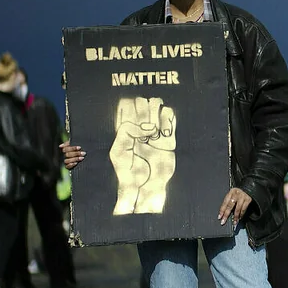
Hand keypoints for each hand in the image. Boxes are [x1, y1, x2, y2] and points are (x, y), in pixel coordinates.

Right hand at [60, 144, 85, 168]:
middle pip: (67, 154)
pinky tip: (76, 163)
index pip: (66, 148)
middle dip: (76, 153)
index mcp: (65, 149)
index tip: (80, 147)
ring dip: (74, 159)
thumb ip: (70, 142)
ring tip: (82, 158)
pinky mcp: (68, 166)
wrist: (84, 154)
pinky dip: (71, 165)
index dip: (73, 148)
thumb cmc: (79, 147)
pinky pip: (67, 166)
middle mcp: (65, 155)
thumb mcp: (76, 143)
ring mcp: (66, 161)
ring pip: (66, 160)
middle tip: (83, 153)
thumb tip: (61, 146)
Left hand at [110, 97, 176, 214]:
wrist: (145, 186)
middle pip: (141, 101)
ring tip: (154, 134)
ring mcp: (154, 127)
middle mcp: (138, 124)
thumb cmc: (128, 171)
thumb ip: (127, 132)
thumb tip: (149, 126)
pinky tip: (164, 134)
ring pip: (156, 103)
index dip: (129, 111)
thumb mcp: (118, 152)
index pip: (125, 104)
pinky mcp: (168, 133)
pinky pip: (169, 113)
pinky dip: (167, 120)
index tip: (132, 127)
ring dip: (155, 115)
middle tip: (144, 132)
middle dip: (143, 113)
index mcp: (124, 126)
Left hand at [218, 188, 252, 225]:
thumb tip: (225, 212)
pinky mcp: (248, 199)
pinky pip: (244, 209)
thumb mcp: (233, 193)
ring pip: (237, 208)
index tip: (219, 217)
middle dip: (226, 215)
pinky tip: (240, 218)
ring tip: (234, 222)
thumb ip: (229, 200)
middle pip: (230, 206)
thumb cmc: (239, 191)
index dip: (222, 210)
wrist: (249, 187)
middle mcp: (236, 194)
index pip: (225, 202)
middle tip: (223, 221)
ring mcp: (242, 197)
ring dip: (235, 217)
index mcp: (231, 192)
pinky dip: (241, 214)